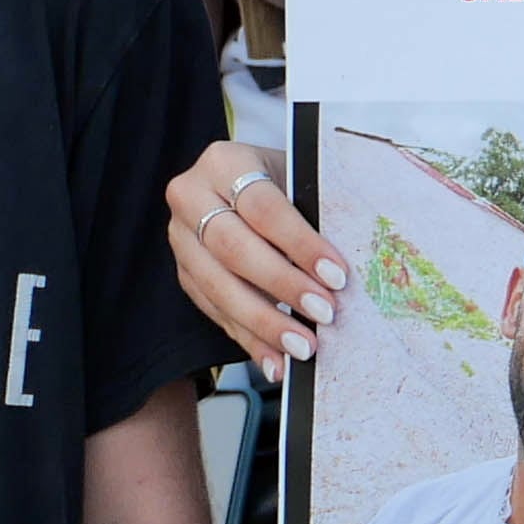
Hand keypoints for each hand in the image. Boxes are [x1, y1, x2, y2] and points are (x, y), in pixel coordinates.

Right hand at [162, 142, 338, 368]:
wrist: (244, 182)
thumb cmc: (282, 181)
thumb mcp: (297, 179)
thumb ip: (313, 213)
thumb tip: (342, 271)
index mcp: (224, 162)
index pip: (263, 207)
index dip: (300, 244)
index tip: (337, 276)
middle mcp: (191, 197)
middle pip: (234, 249)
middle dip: (283, 286)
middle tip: (324, 313)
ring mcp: (181, 238)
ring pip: (218, 287)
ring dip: (264, 323)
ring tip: (302, 346)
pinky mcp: (183, 273)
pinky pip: (214, 313)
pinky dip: (248, 340)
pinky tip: (275, 360)